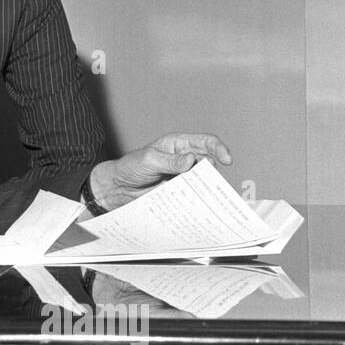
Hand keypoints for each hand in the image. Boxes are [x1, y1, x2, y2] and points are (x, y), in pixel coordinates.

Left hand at [89, 133, 231, 211]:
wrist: (118, 189)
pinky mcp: (180, 190)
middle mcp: (184, 158)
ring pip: (203, 178)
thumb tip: (191, 160)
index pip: (205, 141)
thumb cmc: (130, 168)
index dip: (218, 148)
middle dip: (213, 169)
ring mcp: (183, 175)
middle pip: (208, 161)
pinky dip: (199, 196)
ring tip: (204, 192)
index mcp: (177, 144)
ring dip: (206, 184)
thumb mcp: (149, 161)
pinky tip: (199, 202)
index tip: (227, 159)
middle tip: (208, 180)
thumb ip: (170, 161)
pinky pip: (194, 193)